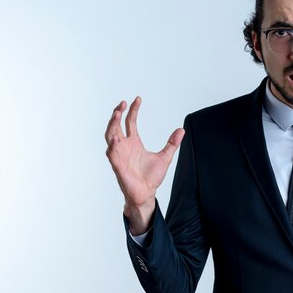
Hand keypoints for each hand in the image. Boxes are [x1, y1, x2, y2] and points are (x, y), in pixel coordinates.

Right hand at [105, 97, 184, 233]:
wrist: (147, 193)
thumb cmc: (151, 177)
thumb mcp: (165, 157)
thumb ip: (172, 144)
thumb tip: (181, 130)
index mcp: (134, 143)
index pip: (130, 122)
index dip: (132, 110)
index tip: (137, 99)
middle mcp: (124, 146)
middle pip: (116, 126)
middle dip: (118, 114)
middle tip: (122, 104)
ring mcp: (119, 155)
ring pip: (110, 136)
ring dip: (112, 125)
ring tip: (116, 114)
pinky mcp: (117, 165)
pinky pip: (112, 153)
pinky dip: (112, 145)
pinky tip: (115, 138)